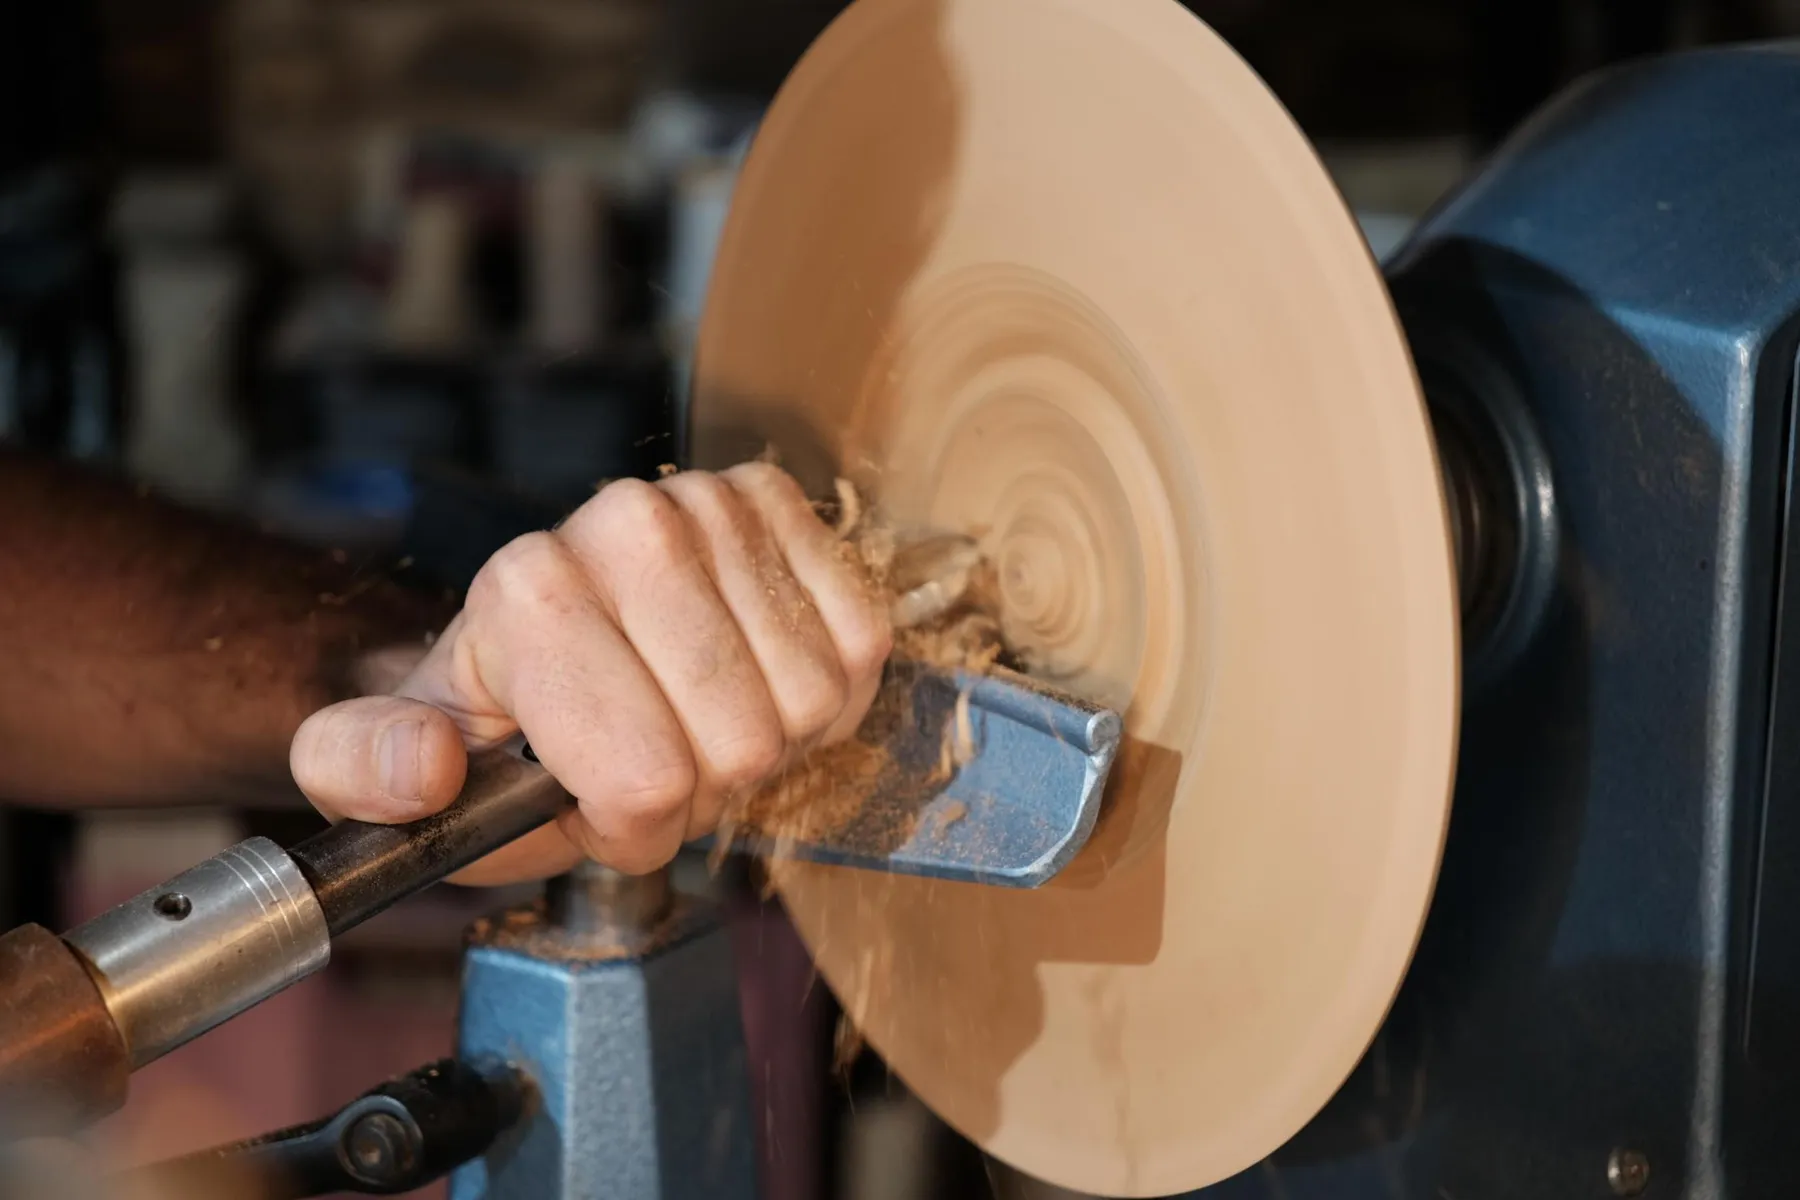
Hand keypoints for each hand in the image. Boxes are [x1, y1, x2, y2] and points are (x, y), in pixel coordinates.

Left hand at [289, 463, 891, 883]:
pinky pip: (860, 643)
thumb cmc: (494, 715)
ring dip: (768, 741)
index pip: (644, 775)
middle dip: (703, 788)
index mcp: (526, 588)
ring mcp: (712, 504)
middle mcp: (625, 522)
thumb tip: (423, 771)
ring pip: (810, 701)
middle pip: (740, 745)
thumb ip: (363, 771)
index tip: (590, 801)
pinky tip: (755, 676)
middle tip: (651, 759)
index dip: (629, 823)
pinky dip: (823, 691)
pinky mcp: (782, 502)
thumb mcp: (384, 760)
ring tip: (697, 719)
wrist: (558, 630)